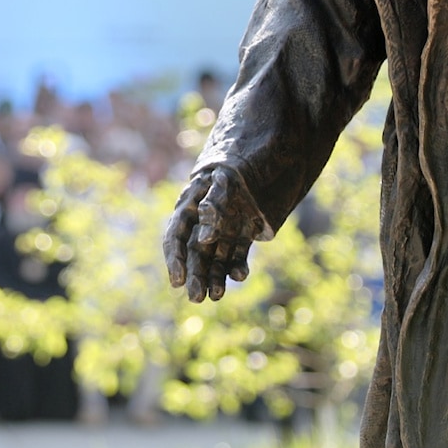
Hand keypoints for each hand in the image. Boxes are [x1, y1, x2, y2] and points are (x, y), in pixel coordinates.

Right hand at [163, 165, 264, 302]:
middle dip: (194, 276)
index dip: (175, 260)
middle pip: (194, 253)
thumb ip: (214, 204)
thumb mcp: (227, 178)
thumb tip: (204, 235)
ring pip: (214, 258)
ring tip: (217, 295)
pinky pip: (236, 254)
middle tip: (197, 298)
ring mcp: (224, 226)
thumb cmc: (242, 160)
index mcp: (191, 204)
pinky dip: (236, 267)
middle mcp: (204, 219)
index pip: (176, 237)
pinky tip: (240, 275)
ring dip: (213, 277)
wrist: (272, 150)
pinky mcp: (243, 232)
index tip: (177, 281)